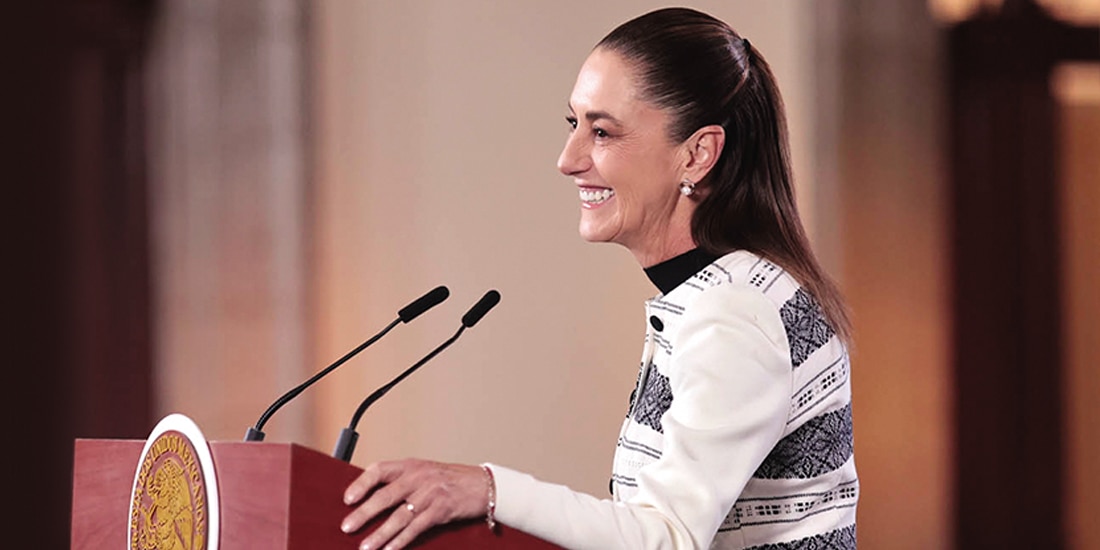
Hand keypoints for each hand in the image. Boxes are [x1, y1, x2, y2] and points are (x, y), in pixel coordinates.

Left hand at [341, 459, 488, 549]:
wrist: (483, 485)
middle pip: (386, 496)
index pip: (379, 469)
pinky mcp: (441, 510)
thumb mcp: (425, 472)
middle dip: (364, 513)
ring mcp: (430, 494)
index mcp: (411, 465)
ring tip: (365, 546)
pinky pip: (416, 528)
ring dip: (380, 534)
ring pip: (399, 516)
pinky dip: (401, 541)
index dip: (361, 483)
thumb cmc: (452, 480)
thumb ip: (403, 482)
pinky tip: (390, 549)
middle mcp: (419, 477)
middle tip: (347, 527)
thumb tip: (373, 500)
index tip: (347, 498)